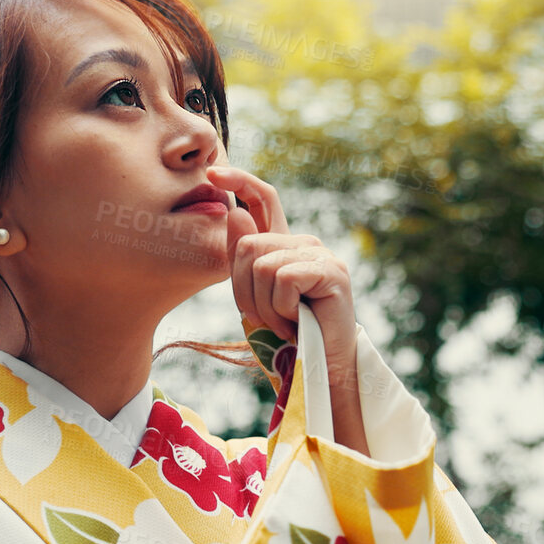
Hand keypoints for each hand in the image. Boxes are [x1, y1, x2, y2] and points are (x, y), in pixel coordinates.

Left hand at [210, 164, 367, 454]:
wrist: (320, 371)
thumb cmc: (287, 339)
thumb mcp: (253, 299)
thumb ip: (241, 261)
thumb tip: (234, 213)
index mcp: (284, 246)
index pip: (263, 199)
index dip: (239, 181)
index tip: (212, 172)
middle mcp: (303, 244)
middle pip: (247, 245)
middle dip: (245, 290)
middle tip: (270, 317)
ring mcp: (319, 255)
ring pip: (261, 264)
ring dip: (265, 306)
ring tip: (287, 322)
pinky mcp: (331, 273)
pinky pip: (282, 279)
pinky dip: (282, 308)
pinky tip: (299, 321)